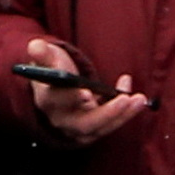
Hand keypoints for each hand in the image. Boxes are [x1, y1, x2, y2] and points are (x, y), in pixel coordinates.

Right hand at [18, 41, 150, 144]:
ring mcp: (80, 128)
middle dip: (105, 114)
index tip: (85, 92)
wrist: (56, 90)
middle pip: (84, 124)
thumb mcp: (46, 59)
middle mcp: (63, 120)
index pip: (58, 102)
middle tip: (123, 99)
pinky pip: (111, 125)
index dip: (71, 99)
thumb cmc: (52, 71)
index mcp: (48, 101)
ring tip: (139, 99)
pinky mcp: (95, 129)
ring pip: (102, 127)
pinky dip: (126, 113)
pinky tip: (137, 98)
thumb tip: (35, 46)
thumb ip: (42, 52)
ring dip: (122, 115)